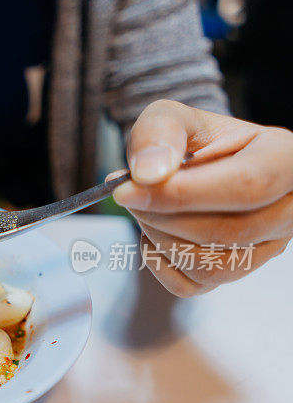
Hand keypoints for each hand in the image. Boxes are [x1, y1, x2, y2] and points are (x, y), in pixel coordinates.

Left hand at [113, 100, 292, 296]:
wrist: (194, 162)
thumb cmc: (190, 139)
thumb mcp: (172, 117)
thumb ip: (158, 133)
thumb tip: (147, 174)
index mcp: (286, 159)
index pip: (247, 186)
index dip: (181, 194)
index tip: (127, 191)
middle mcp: (288, 209)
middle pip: (227, 232)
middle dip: (162, 216)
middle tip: (128, 195)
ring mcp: (267, 247)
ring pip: (210, 266)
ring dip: (159, 239)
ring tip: (144, 209)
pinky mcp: (236, 272)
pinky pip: (192, 285)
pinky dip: (159, 262)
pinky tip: (155, 232)